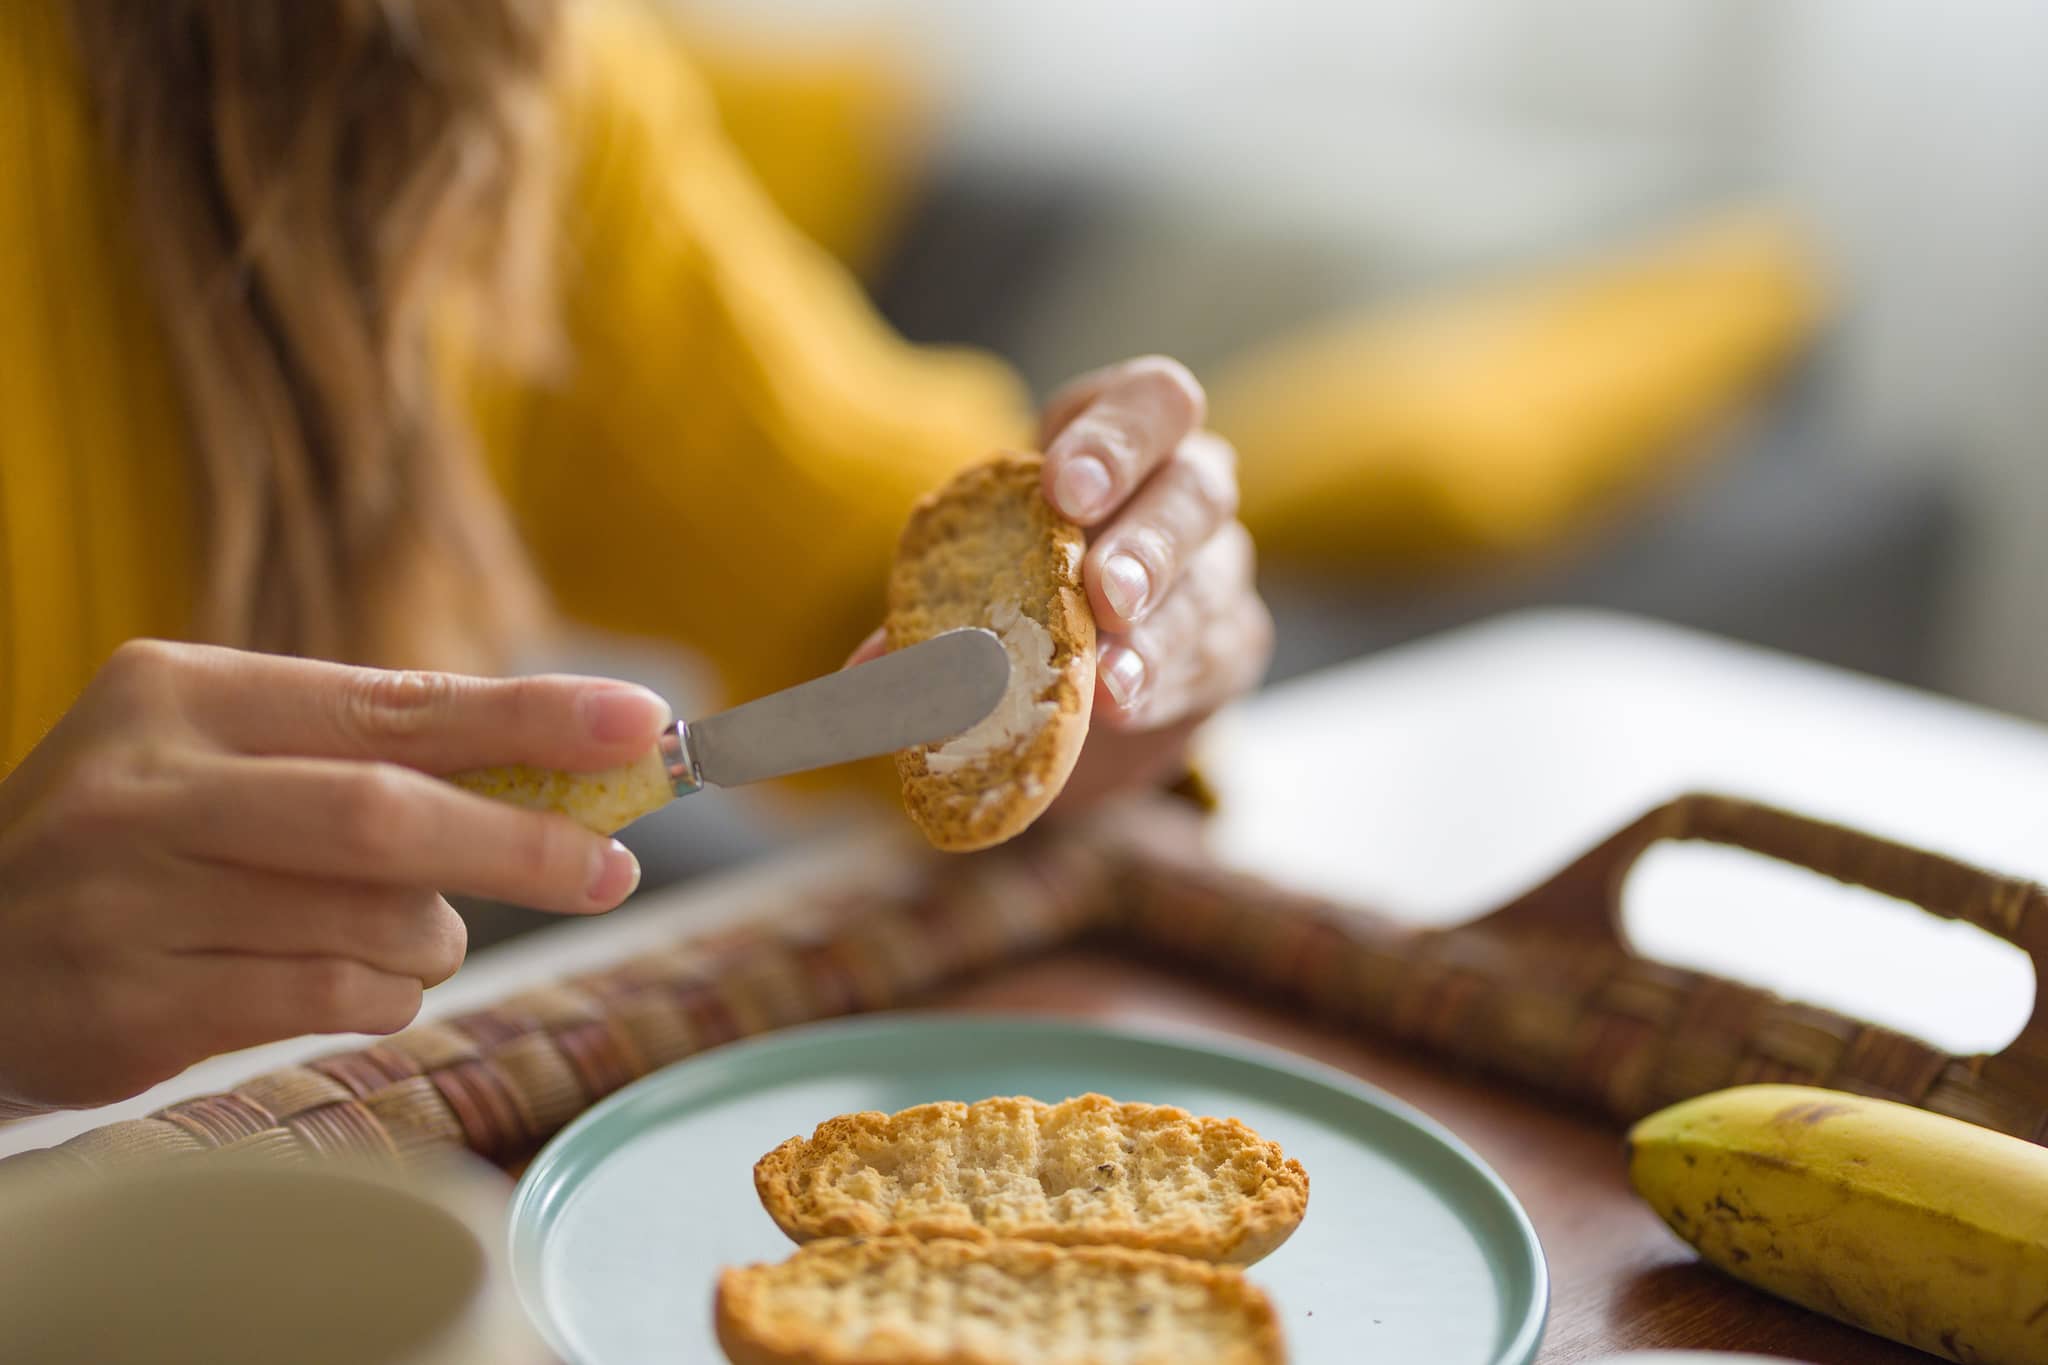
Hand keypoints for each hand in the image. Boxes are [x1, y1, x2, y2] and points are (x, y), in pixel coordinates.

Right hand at [0, 642, 669, 1113]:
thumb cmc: (143, 845)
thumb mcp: (226, 761)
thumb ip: (370, 756)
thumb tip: (565, 772)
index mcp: (185, 694)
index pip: (394, 701)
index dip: (530, 716)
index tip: (642, 724)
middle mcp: (150, 787)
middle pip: (385, 810)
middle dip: (520, 840)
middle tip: (611, 865)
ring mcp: (131, 899)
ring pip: (367, 918)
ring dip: (436, 935)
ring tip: (418, 933)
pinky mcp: (134, 1002)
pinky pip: (325, 999)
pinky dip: (385, 995)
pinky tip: (371, 983)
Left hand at [853, 356, 1271, 806]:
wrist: (1073, 662)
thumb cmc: (1015, 576)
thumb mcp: (969, 571)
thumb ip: (926, 610)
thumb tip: (866, 671)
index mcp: (1119, 434)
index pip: (1152, 402)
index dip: (1117, 440)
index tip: (1066, 491)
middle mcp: (1186, 485)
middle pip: (1198, 489)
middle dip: (1150, 543)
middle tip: (1102, 593)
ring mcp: (1218, 565)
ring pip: (1211, 583)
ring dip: (1158, 633)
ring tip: (1108, 680)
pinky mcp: (1230, 642)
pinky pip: (1214, 657)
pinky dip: (1163, 685)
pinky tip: (1123, 709)